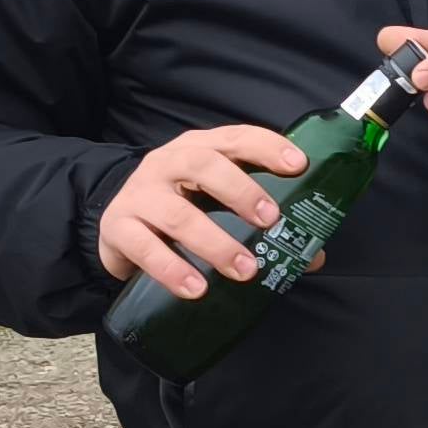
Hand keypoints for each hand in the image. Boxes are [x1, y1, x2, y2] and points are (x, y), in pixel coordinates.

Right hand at [100, 124, 308, 295]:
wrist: (117, 226)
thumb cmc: (180, 209)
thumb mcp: (217, 206)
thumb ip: (261, 224)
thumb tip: (311, 255)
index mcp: (199, 148)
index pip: (235, 138)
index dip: (267, 147)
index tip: (299, 165)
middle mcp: (167, 164)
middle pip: (203, 165)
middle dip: (241, 191)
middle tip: (270, 220)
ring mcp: (140, 194)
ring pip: (177, 213)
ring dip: (215, 243)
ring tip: (246, 270)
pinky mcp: (118, 228)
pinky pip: (144, 247)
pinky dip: (173, 270)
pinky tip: (197, 289)